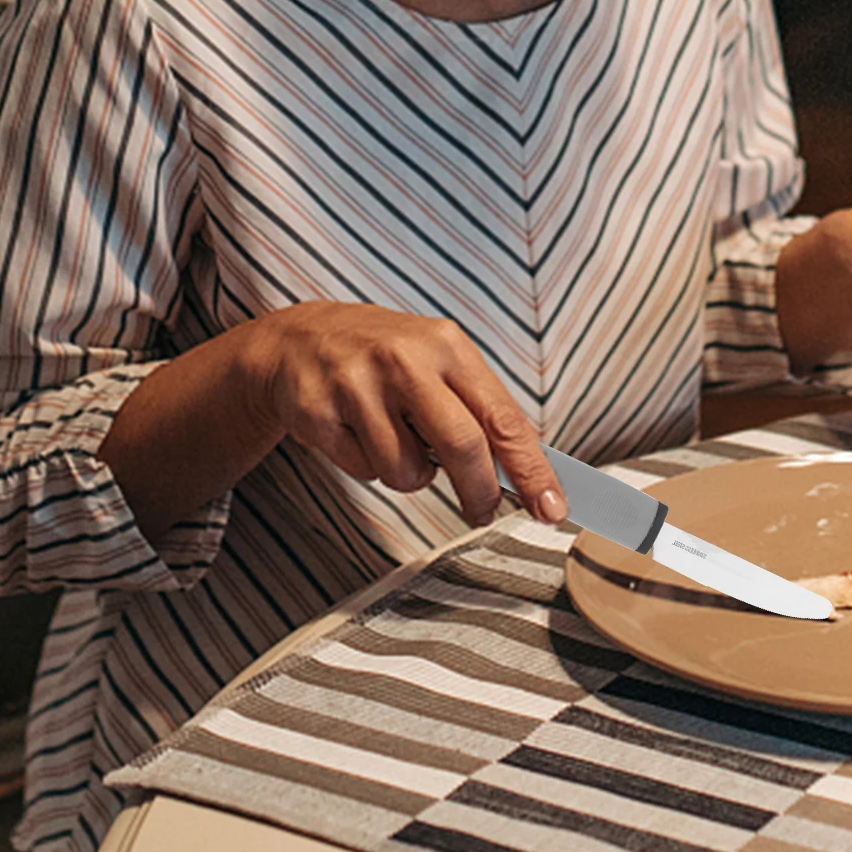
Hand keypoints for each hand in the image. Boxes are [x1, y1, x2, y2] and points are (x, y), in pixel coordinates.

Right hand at [246, 303, 566, 527]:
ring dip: (408, 475)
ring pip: (405, 471)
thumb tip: (522, 474)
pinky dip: (366, 466)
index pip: (504, 418)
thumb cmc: (385, 359)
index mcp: (447, 346)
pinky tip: (355, 431)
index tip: (552, 508)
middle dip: (478, 492)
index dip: (532, 470)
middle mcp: (404, 359)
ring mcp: (357, 383)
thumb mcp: (438, 363)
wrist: (299, 338)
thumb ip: (478, 411)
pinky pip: (362, 470)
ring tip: (393, 440)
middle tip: (481, 512)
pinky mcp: (317, 409)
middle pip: (462, 446)